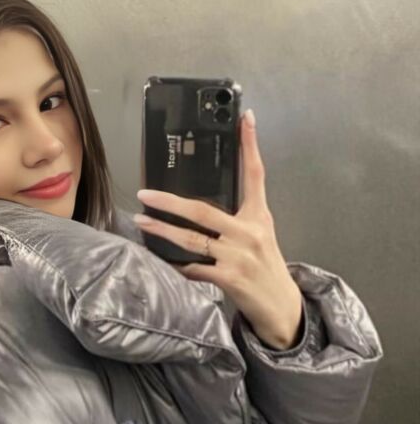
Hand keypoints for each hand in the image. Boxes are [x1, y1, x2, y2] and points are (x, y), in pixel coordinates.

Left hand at [133, 109, 303, 349]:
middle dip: (170, 202)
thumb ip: (238, 217)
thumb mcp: (261, 234)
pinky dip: (174, 264)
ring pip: (191, 239)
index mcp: (259, 215)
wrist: (282, 306)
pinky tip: (157, 259)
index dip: (250, 145)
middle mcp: (249, 232)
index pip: (255, 174)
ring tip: (140, 221)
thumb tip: (202, 204)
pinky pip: (192, 268)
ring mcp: (238, 256)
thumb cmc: (265, 267)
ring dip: (162, 230)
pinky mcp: (229, 278)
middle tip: (145, 194)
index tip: (244, 117)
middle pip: (203, 210)